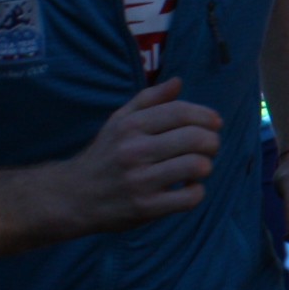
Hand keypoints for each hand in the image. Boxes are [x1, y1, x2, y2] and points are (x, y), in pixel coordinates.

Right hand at [68, 80, 225, 232]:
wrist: (73, 197)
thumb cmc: (104, 155)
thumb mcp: (118, 121)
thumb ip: (149, 99)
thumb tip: (179, 82)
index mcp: (130, 126)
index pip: (181, 112)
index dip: (206, 115)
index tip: (215, 123)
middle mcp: (134, 151)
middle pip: (195, 138)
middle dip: (212, 141)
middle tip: (209, 147)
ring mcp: (140, 180)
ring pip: (197, 166)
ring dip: (206, 166)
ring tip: (198, 167)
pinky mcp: (146, 207)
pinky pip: (191, 197)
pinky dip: (197, 192)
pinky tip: (188, 187)